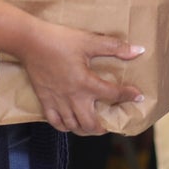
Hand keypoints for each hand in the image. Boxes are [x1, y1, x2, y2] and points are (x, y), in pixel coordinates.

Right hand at [21, 22, 144, 134]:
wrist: (30, 42)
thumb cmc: (60, 40)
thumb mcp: (89, 41)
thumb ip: (115, 47)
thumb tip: (138, 50)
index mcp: (86, 83)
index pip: (113, 95)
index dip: (128, 96)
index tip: (137, 96)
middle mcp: (72, 97)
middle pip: (91, 124)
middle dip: (103, 127)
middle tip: (111, 122)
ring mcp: (57, 102)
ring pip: (74, 127)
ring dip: (86, 129)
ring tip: (94, 124)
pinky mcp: (45, 101)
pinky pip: (56, 123)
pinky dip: (66, 126)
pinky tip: (72, 122)